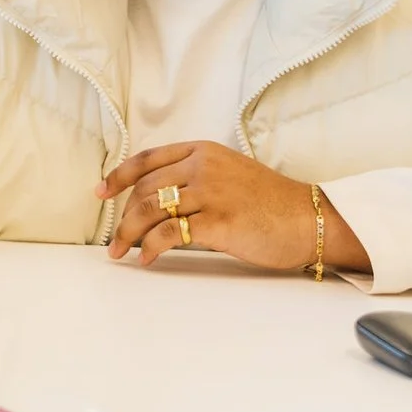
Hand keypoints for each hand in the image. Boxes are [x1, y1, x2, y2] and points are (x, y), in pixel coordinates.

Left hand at [97, 141, 364, 271]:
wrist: (310, 219)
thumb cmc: (272, 204)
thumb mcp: (230, 173)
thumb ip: (196, 176)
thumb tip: (157, 199)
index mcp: (203, 151)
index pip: (148, 159)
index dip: (119, 176)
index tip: (101, 193)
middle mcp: (202, 166)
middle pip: (145, 189)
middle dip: (123, 217)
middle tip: (114, 240)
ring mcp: (209, 192)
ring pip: (150, 211)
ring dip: (129, 235)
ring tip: (121, 253)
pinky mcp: (217, 221)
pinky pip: (169, 235)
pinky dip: (151, 248)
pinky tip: (147, 259)